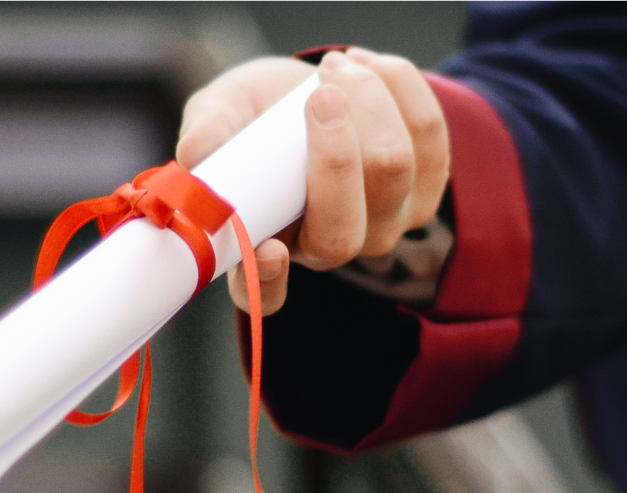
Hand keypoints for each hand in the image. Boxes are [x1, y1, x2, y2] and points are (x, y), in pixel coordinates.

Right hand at [176, 48, 449, 314]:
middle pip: (345, 228)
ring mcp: (386, 222)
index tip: (268, 249)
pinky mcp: (427, 185)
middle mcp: (330, 248)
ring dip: (368, 100)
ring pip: (394, 169)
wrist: (313, 87)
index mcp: (268, 247)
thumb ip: (208, 132)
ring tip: (334, 67)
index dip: (269, 281)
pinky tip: (367, 65)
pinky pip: (429, 133)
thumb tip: (196, 154)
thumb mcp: (221, 112)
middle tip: (319, 92)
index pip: (266, 293)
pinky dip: (399, 87)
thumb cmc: (258, 113)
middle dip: (336, 150)